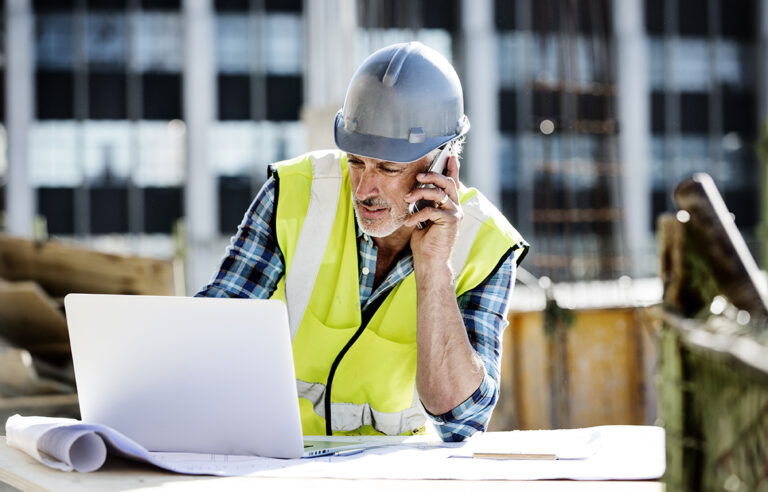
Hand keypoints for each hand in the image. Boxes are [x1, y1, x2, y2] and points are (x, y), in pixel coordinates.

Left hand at [404, 154, 461, 268]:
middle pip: (447, 182)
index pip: (452, 181)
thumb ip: (425, 202)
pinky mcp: (452, 220)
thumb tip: (416, 188)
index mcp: (449, 204)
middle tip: (418, 175)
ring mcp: (455, 213)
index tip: (449, 153)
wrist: (429, 261)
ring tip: (407, 198)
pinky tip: (409, 223)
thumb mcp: (423, 216)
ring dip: (421, 192)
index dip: (452, 167)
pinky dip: (417, 215)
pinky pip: (432, 209)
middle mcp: (456, 206)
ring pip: (439, 192)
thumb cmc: (424, 241)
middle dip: (432, 175)